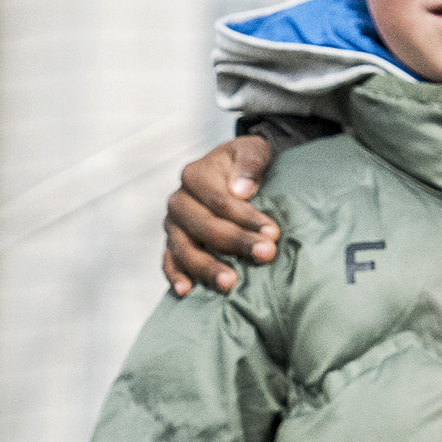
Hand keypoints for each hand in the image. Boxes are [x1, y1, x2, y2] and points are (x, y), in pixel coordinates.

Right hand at [162, 136, 280, 294]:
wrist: (233, 173)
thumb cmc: (246, 164)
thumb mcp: (254, 150)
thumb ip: (250, 163)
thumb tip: (241, 190)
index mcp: (195, 175)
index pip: (220, 200)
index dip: (246, 218)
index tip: (273, 233)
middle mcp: (179, 200)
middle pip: (205, 226)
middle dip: (237, 242)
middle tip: (266, 255)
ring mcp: (173, 224)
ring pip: (185, 249)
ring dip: (207, 268)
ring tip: (230, 284)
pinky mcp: (173, 243)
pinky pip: (169, 261)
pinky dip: (175, 276)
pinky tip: (186, 291)